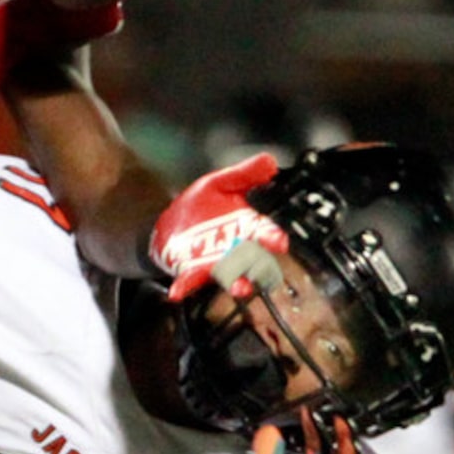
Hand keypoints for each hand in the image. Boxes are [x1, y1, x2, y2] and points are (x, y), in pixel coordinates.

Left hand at [147, 152, 287, 302]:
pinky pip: (190, 282)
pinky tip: (177, 292)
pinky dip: (184, 288)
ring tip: (240, 288)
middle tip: (263, 270)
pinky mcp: (192, 271)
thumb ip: (245, 174)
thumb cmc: (203, 204)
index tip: (279, 242)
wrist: (174, 220)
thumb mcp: (223, 183)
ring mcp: (216, 263)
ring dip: (236, 284)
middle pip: (253, 263)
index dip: (273, 238)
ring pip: (230, 277)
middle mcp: (236, 251)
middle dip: (260, 267)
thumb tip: (269, 162)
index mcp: (248, 228)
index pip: (266, 234)